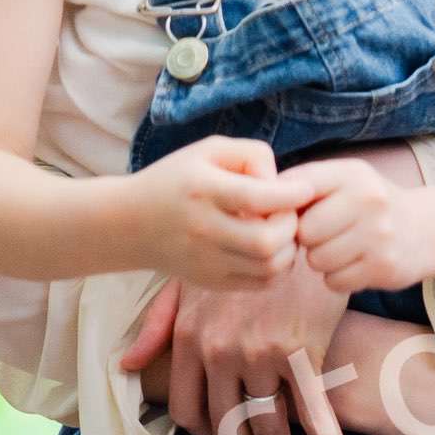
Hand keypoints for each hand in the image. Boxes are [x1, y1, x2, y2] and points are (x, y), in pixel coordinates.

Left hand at [121, 255, 356, 434]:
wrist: (296, 222)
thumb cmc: (240, 248)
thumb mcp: (190, 280)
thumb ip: (158, 325)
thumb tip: (126, 365)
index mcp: (189, 338)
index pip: (187, 411)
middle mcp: (220, 352)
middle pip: (227, 427)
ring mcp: (262, 354)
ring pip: (268, 425)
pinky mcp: (302, 350)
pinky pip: (312, 408)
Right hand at [137, 135, 300, 291]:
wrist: (129, 224)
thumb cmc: (177, 179)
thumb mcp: (208, 150)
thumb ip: (251, 154)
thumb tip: (281, 183)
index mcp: (202, 191)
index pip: (256, 198)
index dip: (290, 195)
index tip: (306, 189)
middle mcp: (202, 229)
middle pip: (266, 241)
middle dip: (291, 226)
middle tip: (287, 213)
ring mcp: (205, 261)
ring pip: (268, 267)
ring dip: (288, 249)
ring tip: (280, 231)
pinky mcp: (210, 281)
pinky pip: (260, 284)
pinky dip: (277, 268)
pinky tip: (270, 250)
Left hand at [289, 155, 434, 299]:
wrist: (426, 230)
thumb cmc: (367, 205)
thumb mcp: (342, 180)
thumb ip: (302, 184)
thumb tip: (256, 204)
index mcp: (353, 173)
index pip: (295, 192)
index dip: (289, 209)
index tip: (299, 213)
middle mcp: (370, 199)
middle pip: (304, 232)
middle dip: (308, 238)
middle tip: (326, 235)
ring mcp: (380, 234)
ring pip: (317, 260)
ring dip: (322, 260)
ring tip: (341, 248)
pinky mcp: (384, 267)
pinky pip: (334, 282)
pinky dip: (338, 278)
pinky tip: (354, 264)